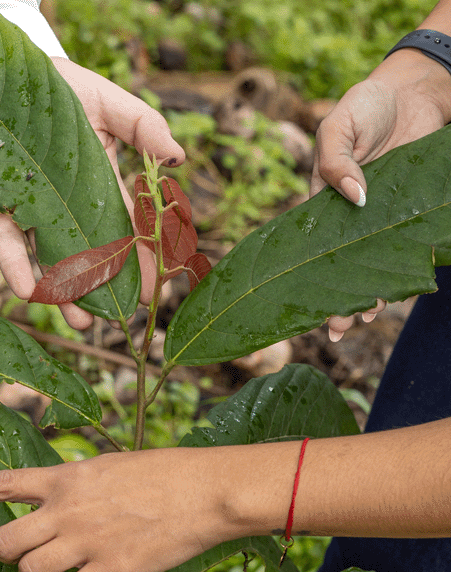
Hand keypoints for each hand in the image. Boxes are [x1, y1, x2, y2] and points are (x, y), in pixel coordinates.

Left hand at [0, 57, 184, 329]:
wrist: (2, 73)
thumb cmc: (61, 87)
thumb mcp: (109, 101)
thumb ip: (144, 125)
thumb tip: (179, 157)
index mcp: (99, 184)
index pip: (125, 228)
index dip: (139, 260)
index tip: (151, 290)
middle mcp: (66, 204)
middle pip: (90, 252)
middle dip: (106, 286)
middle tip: (119, 319)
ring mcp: (31, 208)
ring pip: (51, 257)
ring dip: (66, 291)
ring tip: (81, 322)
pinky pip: (6, 240)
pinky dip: (16, 265)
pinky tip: (29, 291)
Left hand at [0, 449, 253, 571]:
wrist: (204, 490)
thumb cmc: (164, 472)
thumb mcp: (110, 466)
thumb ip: (77, 482)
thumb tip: (59, 495)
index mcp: (66, 477)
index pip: (2, 482)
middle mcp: (67, 509)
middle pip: (5, 540)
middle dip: (6, 553)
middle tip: (21, 556)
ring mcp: (86, 541)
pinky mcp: (110, 571)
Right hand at [312, 48, 450, 340]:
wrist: (415, 90)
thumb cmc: (367, 105)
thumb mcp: (339, 125)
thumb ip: (336, 160)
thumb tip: (353, 197)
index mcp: (322, 204)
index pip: (309, 249)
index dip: (308, 278)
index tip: (308, 303)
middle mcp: (348, 218)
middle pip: (338, 266)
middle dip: (337, 299)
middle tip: (338, 328)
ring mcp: (380, 218)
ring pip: (372, 264)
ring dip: (370, 293)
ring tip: (366, 317)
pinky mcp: (409, 212)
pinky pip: (404, 246)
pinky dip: (404, 270)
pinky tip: (402, 291)